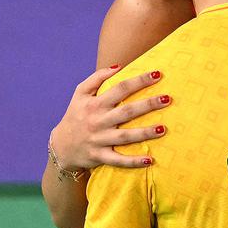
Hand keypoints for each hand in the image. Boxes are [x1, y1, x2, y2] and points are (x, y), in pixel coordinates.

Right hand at [49, 66, 171, 169]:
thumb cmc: (75, 116)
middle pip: (126, 112)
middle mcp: (98, 121)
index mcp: (95, 104)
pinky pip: (118, 160)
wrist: (60, 146)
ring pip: (125, 137)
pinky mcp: (99, 157)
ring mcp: (99, 140)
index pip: (120, 89)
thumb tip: (119, 66)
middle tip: (168, 98)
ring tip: (163, 128)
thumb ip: (97, 77)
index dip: (139, 81)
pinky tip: (149, 160)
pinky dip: (133, 162)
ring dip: (144, 133)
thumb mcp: (80, 93)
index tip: (158, 74)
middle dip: (148, 105)